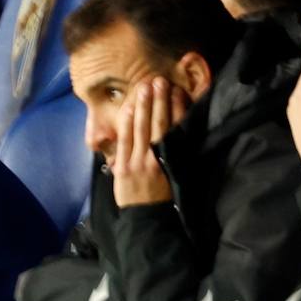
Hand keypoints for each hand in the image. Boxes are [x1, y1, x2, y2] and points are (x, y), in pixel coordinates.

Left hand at [110, 77, 186, 207]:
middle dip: (159, 101)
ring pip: (140, 129)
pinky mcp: (122, 167)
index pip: (175, 129)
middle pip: (158, 124)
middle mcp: (155, 159)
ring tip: (146, 86)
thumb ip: (175, 153)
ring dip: (143, 106)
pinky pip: (124, 141)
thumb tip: (178, 129)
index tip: (178, 91)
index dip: (177, 109)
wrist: (146, 219)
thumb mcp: (176, 175)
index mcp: (171, 161)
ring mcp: (137, 162)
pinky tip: (130, 108)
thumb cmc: (164, 197)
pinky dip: (127, 124)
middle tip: (160, 81)